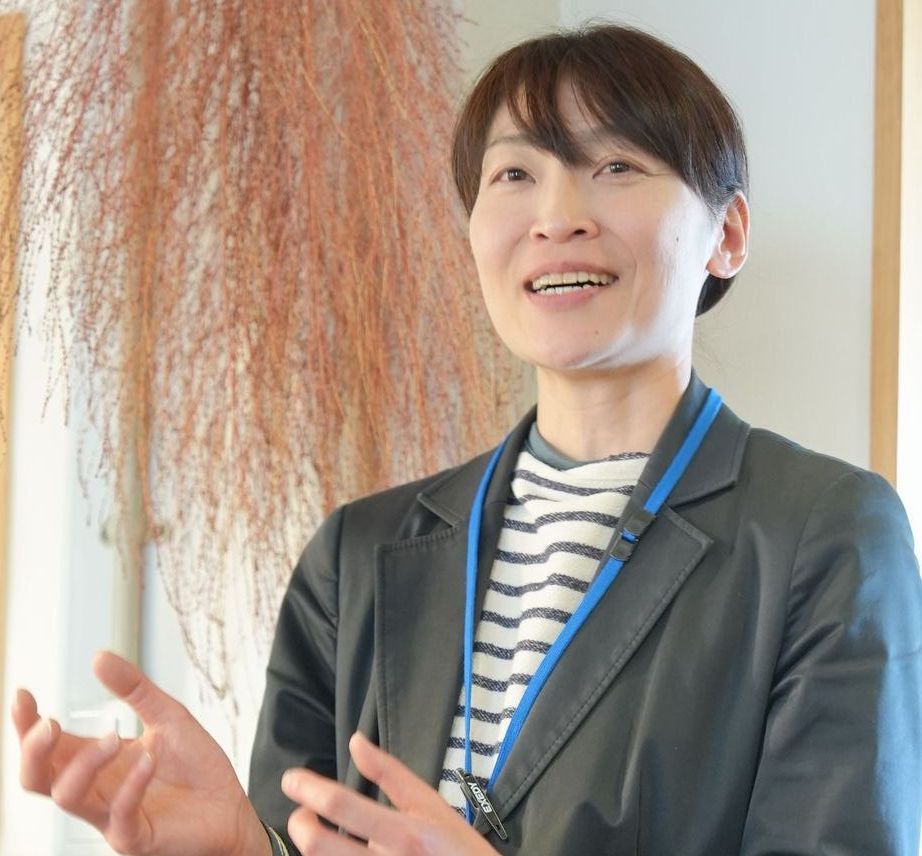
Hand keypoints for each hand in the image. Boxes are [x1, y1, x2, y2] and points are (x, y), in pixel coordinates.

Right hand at [13, 650, 268, 855]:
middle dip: (33, 751)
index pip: (48, 747)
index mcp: (98, 761)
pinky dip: (131, 785)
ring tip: (113, 737)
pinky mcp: (136, 837)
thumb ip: (135, 689)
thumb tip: (99, 657)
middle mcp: (97, 790)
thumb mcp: (168, 716)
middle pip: (38, 780)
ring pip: (69, 797)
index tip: (23, 695)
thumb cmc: (196, 768)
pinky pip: (119, 817)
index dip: (26, 726)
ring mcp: (112, 817)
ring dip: (84, 764)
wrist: (231, 808)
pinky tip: (148, 759)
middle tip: (49, 723)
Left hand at [282, 732, 500, 854]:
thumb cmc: (457, 849)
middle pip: (321, 846)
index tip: (292, 780)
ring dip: (312, 848)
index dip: (309, 789)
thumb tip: (356, 741)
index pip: (344, 806)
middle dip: (299, 826)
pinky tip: (333, 851)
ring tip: (316, 835)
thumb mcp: (430, 805)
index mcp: (405, 833)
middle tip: (301, 815)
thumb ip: (390, 773)